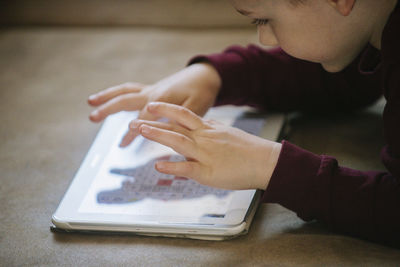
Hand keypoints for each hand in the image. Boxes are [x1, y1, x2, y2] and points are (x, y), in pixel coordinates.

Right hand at [87, 63, 220, 146]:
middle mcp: (152, 92)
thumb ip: (182, 120)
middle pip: (125, 100)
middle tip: (92, 117)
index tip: (122, 145)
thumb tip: (170, 134)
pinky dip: (119, 92)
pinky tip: (111, 97)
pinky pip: (131, 89)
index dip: (132, 132)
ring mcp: (151, 88)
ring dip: (107, 96)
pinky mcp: (153, 88)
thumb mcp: (197, 108)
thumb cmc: (203, 92)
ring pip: (125, 91)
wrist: (205, 75)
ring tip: (91, 101)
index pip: (142, 118)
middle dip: (108, 109)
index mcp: (162, 99)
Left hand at [131, 102, 281, 189]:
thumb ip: (210, 132)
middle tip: (134, 119)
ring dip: (157, 135)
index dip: (165, 109)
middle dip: (153, 121)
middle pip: (175, 125)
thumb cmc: (249, 150)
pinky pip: (187, 168)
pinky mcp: (209, 171)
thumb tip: (197, 131)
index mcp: (209, 129)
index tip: (151, 105)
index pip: (183, 114)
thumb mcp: (227, 133)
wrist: (266, 161)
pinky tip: (158, 167)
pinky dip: (172, 167)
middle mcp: (205, 138)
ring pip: (178, 141)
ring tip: (140, 130)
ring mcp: (206, 153)